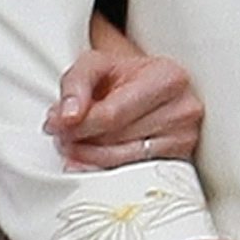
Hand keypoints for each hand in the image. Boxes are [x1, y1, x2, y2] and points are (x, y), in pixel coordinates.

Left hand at [44, 44, 203, 168]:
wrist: (147, 87)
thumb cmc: (124, 76)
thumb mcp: (95, 64)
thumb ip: (75, 84)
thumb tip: (66, 117)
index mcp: (168, 78)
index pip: (112, 114)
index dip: (77, 124)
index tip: (54, 125)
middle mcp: (184, 109)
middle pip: (116, 140)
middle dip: (81, 141)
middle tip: (61, 137)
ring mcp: (185, 139)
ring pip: (124, 161)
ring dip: (90, 158)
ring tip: (74, 147)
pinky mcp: (181, 162)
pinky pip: (135, 174)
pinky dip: (108, 171)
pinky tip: (91, 163)